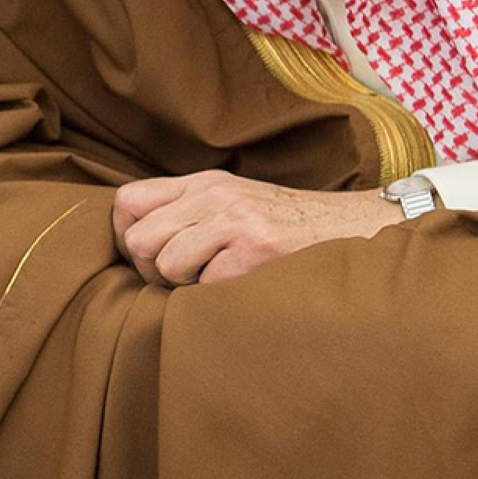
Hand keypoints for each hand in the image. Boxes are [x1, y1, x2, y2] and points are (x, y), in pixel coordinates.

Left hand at [112, 171, 401, 287]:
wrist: (353, 230)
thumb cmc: (287, 229)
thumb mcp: (234, 204)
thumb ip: (188, 214)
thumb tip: (133, 243)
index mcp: (203, 183)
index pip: (128, 201)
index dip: (125, 237)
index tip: (146, 258)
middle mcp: (214, 195)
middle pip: (138, 239)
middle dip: (151, 271)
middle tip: (181, 280)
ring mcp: (235, 219)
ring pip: (167, 264)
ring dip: (186, 285)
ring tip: (218, 279)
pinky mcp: (257, 248)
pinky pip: (206, 285)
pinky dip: (219, 295)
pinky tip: (244, 284)